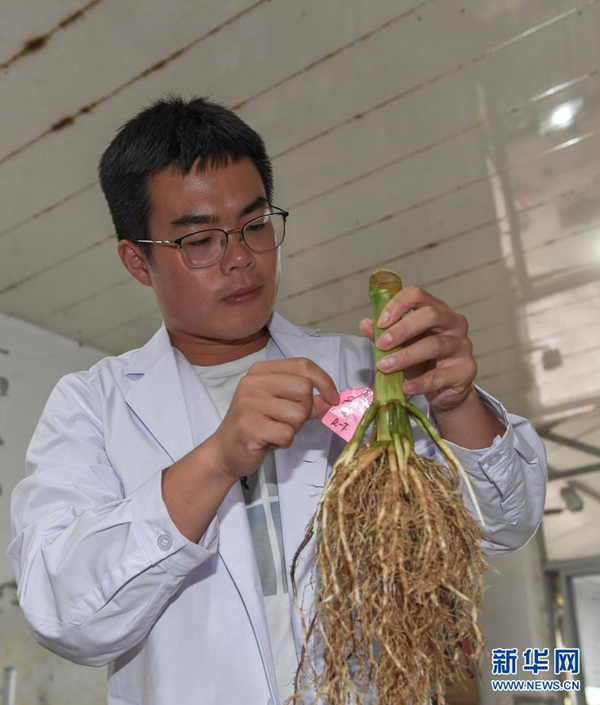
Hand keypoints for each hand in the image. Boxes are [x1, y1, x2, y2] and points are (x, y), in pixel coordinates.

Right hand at [210, 358, 338, 480]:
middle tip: (289, 420)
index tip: (333, 398)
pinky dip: (284, 442)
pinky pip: (287, 434)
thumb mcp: (282, 406)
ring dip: (294, 428)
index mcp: (261, 371)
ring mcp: (248, 404)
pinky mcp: (249, 427)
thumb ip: (307, 400)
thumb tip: (333, 400)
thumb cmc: (258, 426)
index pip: (303, 365)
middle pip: (304, 389)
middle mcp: (253, 383)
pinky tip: (268, 440)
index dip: (324, 381)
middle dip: (305, 409)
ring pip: (298, 414)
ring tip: (275, 430)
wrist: (225, 451)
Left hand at [359, 286, 476, 414]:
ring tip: (385, 367)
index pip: (418, 295)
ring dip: (405, 356)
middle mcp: (454, 323)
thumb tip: (365, 324)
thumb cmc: (423, 362)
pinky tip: (405, 386)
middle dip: (402, 329)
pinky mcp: (466, 370)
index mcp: (437, 310)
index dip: (398, 305)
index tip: (380, 323)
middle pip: (431, 315)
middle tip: (382, 344)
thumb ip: (384, 335)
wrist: (446, 391)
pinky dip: (419, 382)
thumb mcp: (402, 346)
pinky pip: (440, 375)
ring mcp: (463, 346)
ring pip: (435, 344)